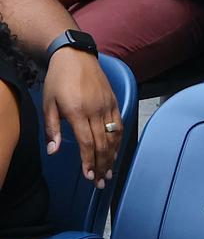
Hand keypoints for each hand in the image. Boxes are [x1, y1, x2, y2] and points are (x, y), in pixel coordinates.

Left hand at [43, 48, 120, 186]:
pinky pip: (120, 127)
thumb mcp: (48, 103)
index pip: (86, 143)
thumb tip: (54, 150)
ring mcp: (108, 107)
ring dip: (112, 157)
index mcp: (77, 111)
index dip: (88, 161)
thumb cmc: (59, 80)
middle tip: (101, 182)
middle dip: (102, 165)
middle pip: (102, 144)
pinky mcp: (115, 104)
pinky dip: (118, 143)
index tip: (89, 176)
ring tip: (109, 172)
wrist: (76, 56)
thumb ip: (52, 128)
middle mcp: (96, 111)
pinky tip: (115, 153)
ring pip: (114, 138)